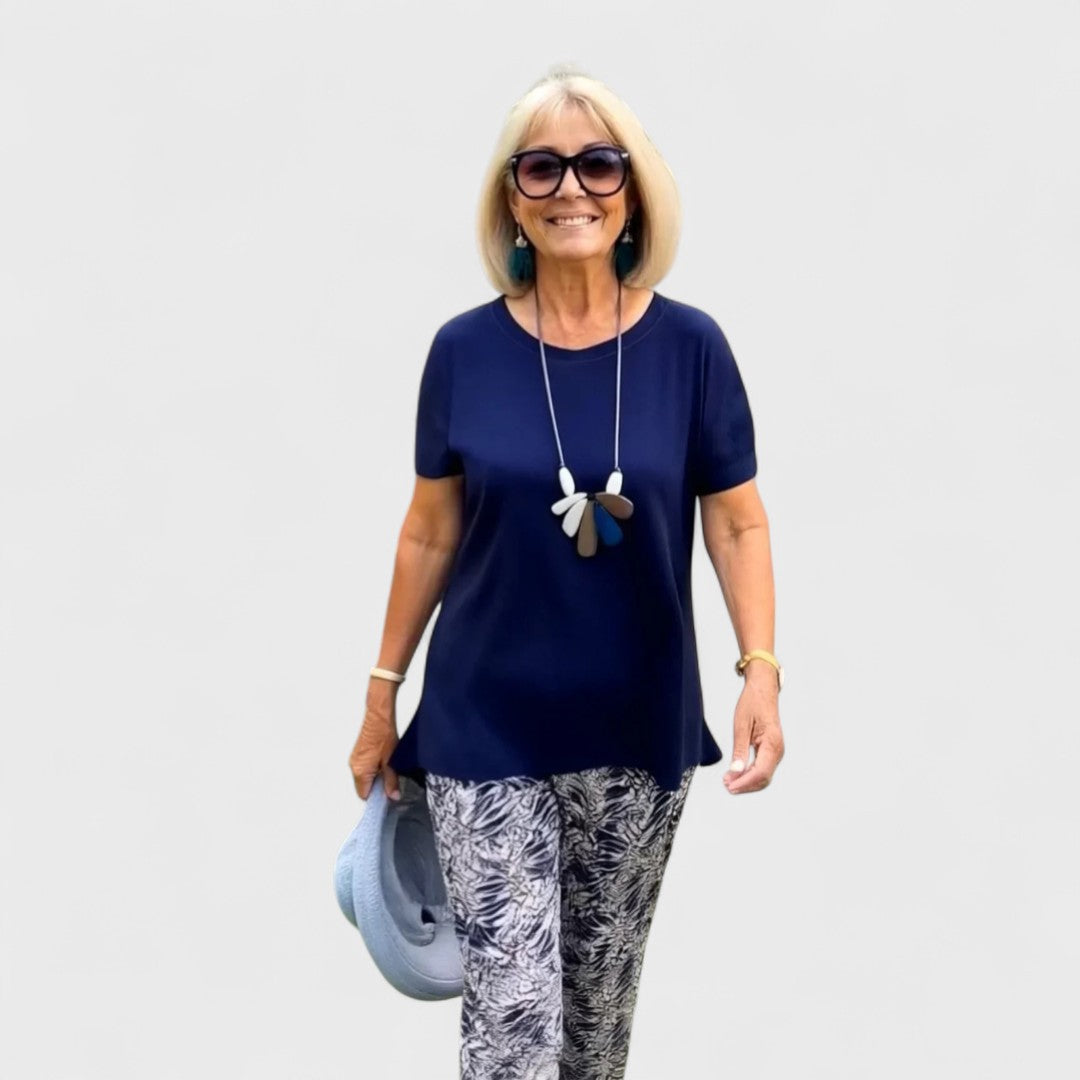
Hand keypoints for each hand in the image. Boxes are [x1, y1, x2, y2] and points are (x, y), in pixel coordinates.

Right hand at [349, 700, 400, 801]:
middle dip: (377, 787)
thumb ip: (391, 782)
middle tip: (391, 781)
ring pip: (363, 777)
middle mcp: (354, 767)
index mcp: (360, 772)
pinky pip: (363, 768)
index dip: (377, 798)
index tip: (388, 796)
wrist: (378, 717)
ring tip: (388, 768)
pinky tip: (383, 761)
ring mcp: (354, 760)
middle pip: (363, 787)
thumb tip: (393, 796)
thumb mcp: (391, 762)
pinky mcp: (358, 753)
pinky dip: (373, 769)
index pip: (364, 795)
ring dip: (375, 778)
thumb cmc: (383, 735)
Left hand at [723, 670, 783, 794]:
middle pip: (763, 778)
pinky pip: (762, 768)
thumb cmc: (752, 703)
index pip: (761, 772)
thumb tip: (735, 771)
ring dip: (747, 781)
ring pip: (763, 776)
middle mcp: (778, 750)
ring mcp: (776, 752)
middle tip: (726, 785)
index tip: (729, 785)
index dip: (745, 782)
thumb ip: (739, 749)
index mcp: (772, 743)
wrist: (763, 690)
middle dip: (745, 785)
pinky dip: (750, 774)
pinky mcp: (771, 751)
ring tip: (728, 781)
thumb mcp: (741, 725)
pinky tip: (736, 774)